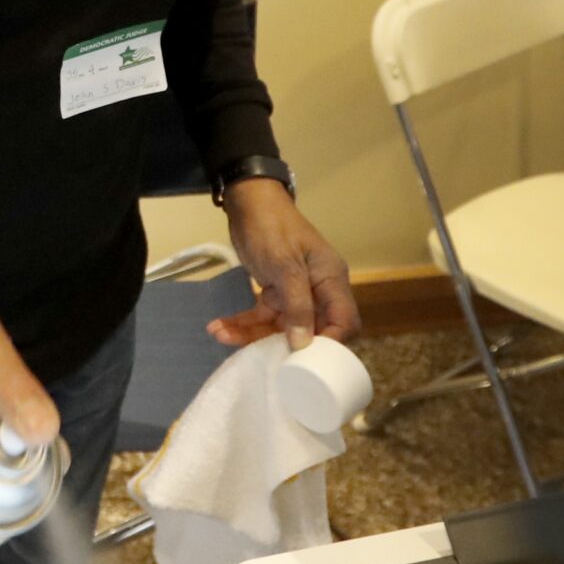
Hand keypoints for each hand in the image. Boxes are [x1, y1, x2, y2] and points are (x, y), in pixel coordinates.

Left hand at [209, 178, 361, 349]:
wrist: (248, 201)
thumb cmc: (272, 227)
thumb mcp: (284, 265)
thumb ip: (297, 305)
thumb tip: (303, 344)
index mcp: (331, 281)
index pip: (344, 322)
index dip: (330, 346)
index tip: (305, 362)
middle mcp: (317, 290)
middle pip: (310, 331)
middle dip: (282, 347)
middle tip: (259, 359)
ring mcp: (295, 292)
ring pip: (280, 326)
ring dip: (251, 334)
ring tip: (219, 334)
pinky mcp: (275, 291)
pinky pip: (262, 316)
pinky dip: (243, 322)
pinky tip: (219, 327)